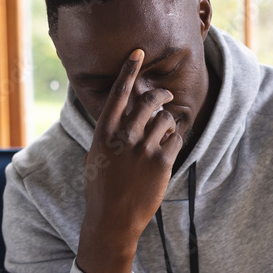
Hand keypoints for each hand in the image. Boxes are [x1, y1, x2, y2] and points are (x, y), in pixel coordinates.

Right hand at [75, 49, 182, 272]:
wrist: (113, 220)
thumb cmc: (101, 189)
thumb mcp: (96, 157)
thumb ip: (108, 136)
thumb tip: (120, 118)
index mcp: (104, 133)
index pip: (118, 93)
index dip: (129, 70)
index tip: (138, 52)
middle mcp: (124, 137)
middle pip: (149, 101)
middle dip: (161, 95)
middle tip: (166, 95)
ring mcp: (143, 149)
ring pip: (165, 119)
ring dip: (168, 122)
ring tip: (164, 133)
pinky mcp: (161, 163)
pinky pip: (176, 139)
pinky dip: (175, 141)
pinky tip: (168, 150)